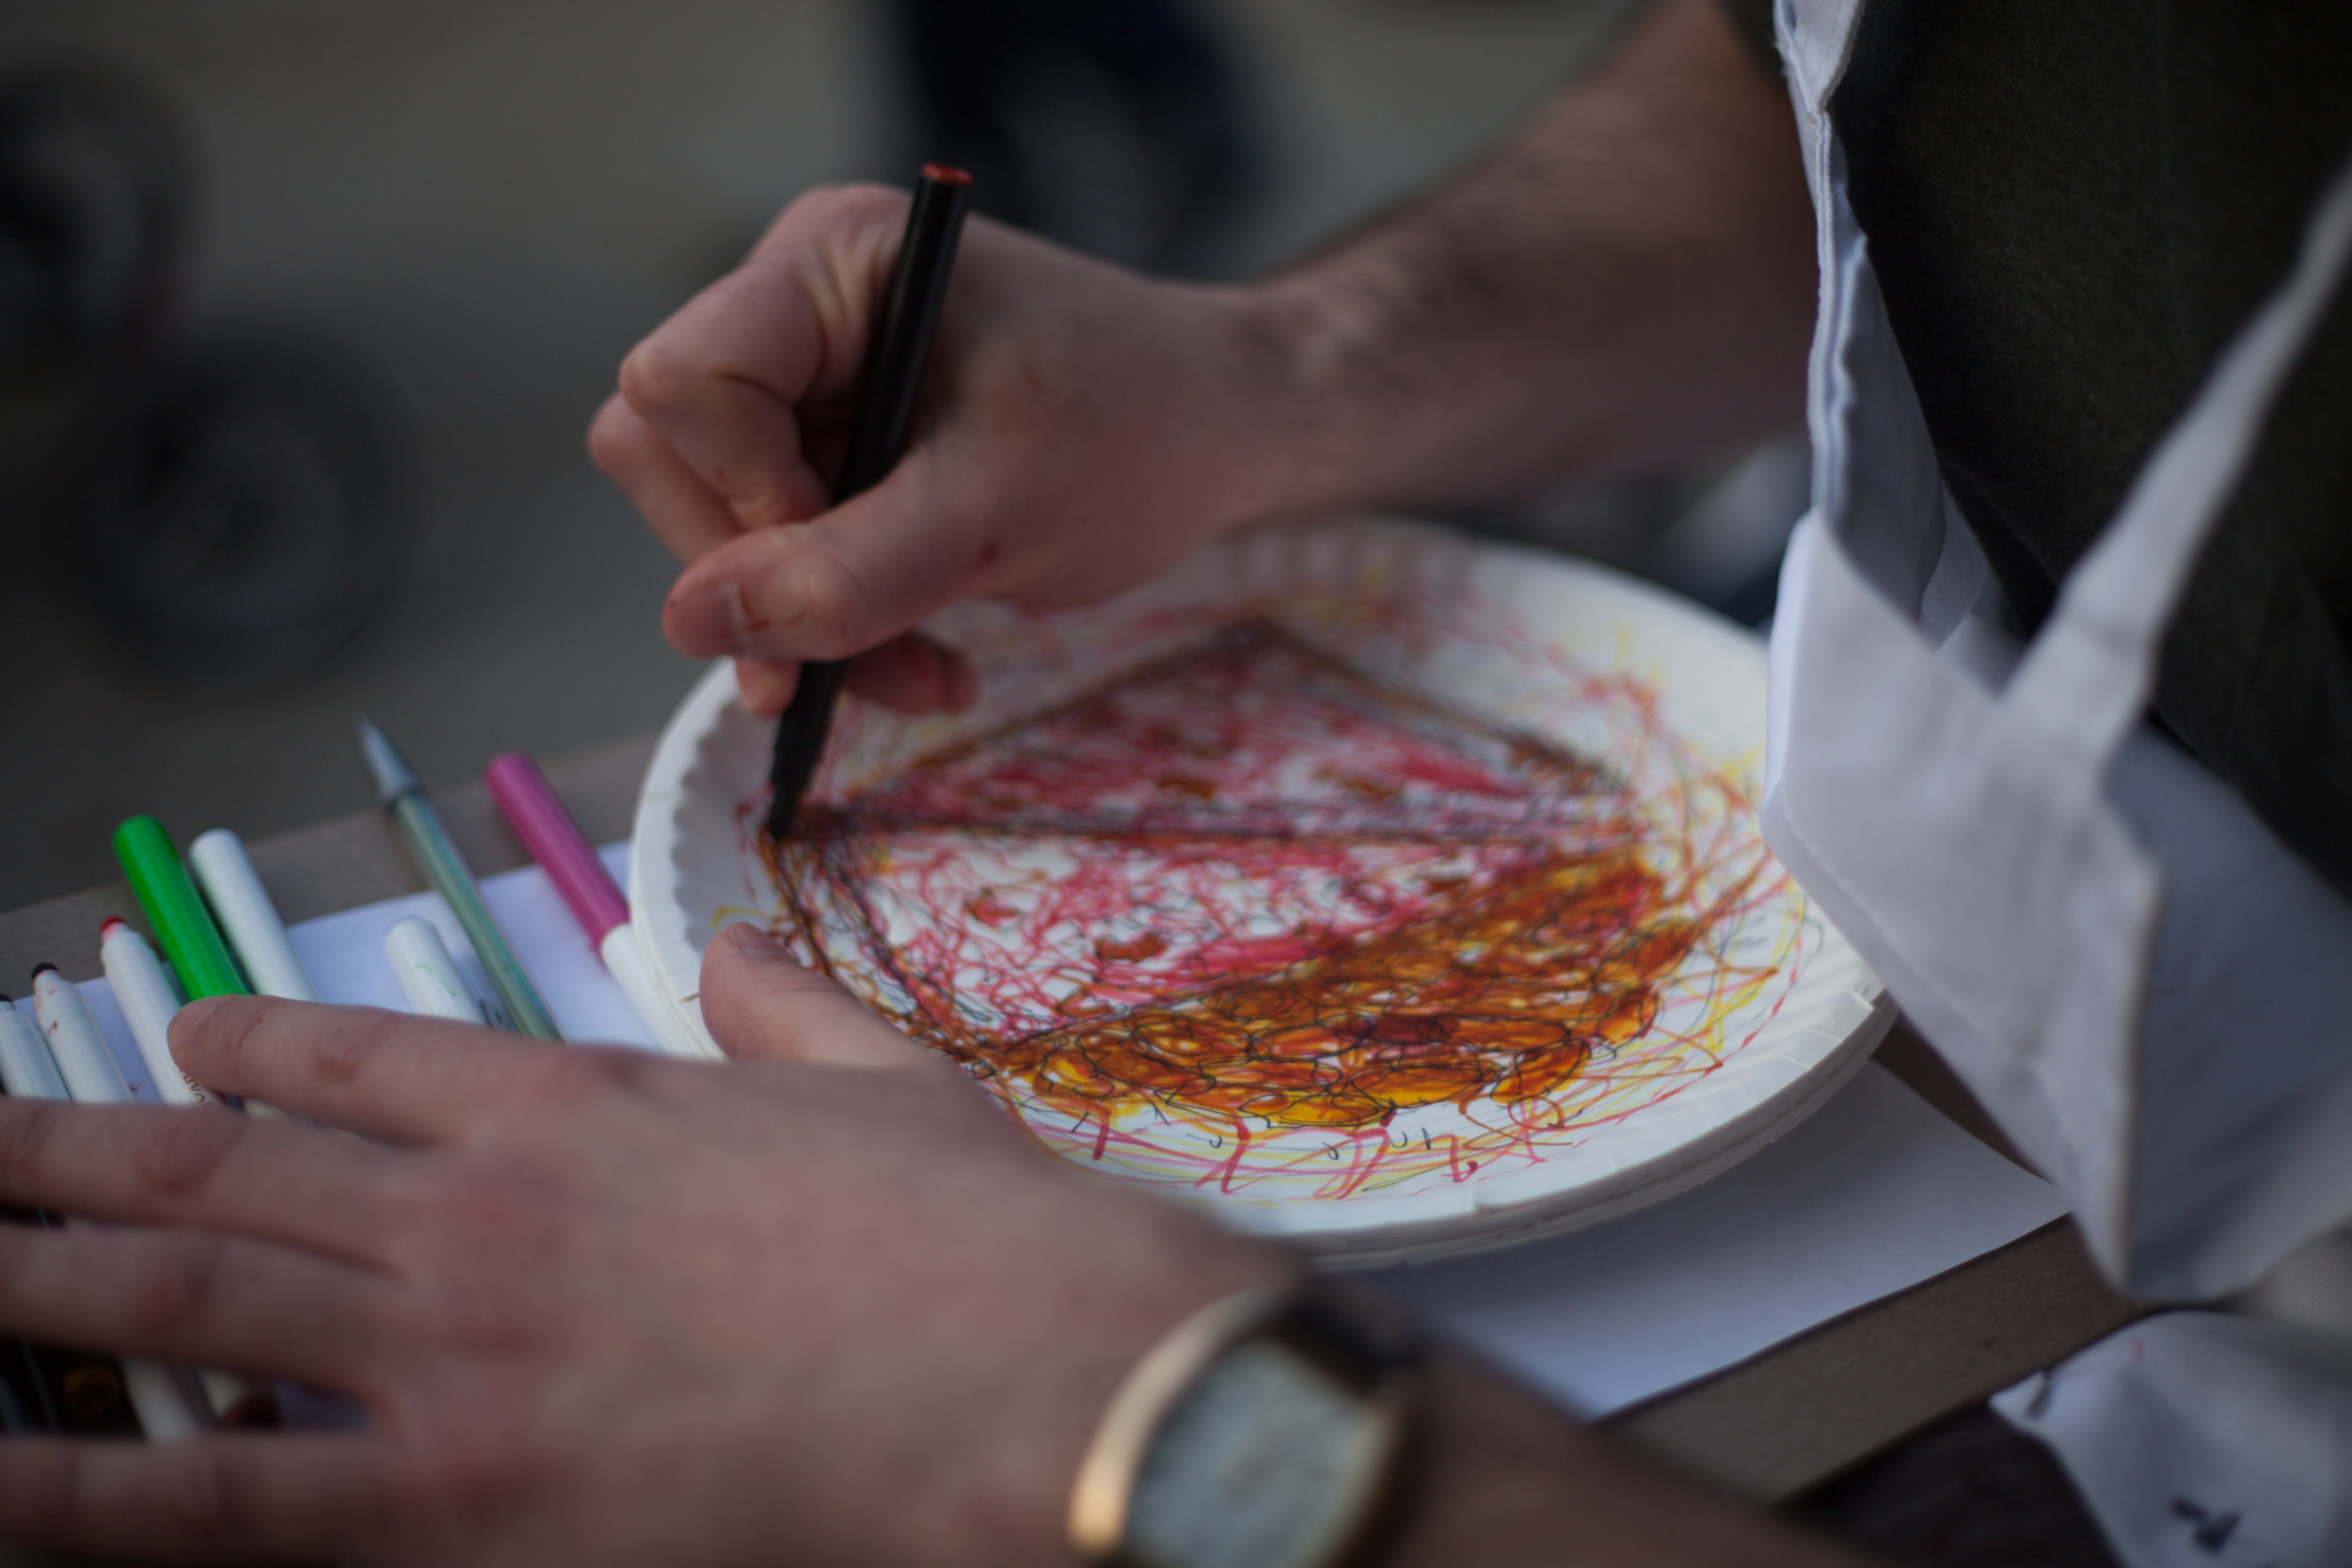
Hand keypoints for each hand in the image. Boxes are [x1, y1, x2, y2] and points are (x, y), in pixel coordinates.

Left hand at [0, 926, 1288, 1565]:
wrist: (1034, 1366)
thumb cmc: (973, 1233)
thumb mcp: (884, 1079)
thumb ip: (779, 1003)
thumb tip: (729, 947)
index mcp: (580, 1101)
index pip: (364, 1057)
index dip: (248, 1045)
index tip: (178, 1041)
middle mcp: (479, 1207)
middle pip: (221, 1170)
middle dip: (60, 1153)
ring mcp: (450, 1350)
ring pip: (184, 1295)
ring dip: (29, 1269)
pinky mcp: (455, 1497)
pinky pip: (218, 1493)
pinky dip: (77, 1483)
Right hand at [590, 187, 1322, 716]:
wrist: (1221, 434)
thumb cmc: (1139, 428)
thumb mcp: (998, 513)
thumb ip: (846, 573)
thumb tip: (693, 622)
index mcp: (831, 266)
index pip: (683, 381)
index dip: (741, 491)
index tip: (851, 548)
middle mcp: (795, 314)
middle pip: (670, 459)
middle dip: (770, 582)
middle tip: (878, 662)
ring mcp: (807, 389)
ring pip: (718, 530)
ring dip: (814, 630)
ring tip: (932, 676)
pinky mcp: (831, 458)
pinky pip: (778, 561)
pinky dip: (844, 630)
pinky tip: (929, 662)